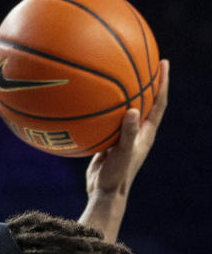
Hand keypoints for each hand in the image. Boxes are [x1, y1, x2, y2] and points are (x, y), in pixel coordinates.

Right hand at [86, 58, 168, 201]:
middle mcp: (137, 132)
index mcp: (146, 132)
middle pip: (146, 101)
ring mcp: (123, 136)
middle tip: (145, 61)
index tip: (163, 63)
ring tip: (119, 75)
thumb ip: (127, 133)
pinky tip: (90, 101)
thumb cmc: (116, 175)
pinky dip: (102, 109)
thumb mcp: (122, 153)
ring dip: (125, 93)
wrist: (104, 192)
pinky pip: (108, 120)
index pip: (159, 102)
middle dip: (147, 81)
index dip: (162, 83)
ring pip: (126, 109)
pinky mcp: (110, 141)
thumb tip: (132, 110)